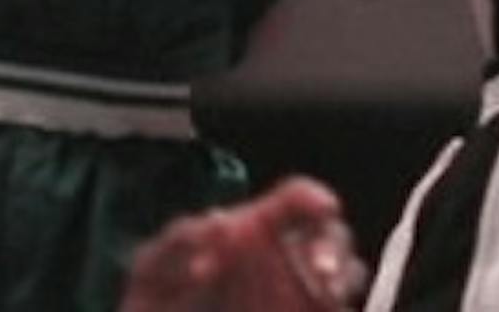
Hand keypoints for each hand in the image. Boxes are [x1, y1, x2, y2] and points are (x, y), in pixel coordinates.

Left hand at [119, 177, 367, 311]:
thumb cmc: (159, 303)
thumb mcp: (156, 267)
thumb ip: (181, 241)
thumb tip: (221, 224)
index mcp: (252, 231)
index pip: (295, 200)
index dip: (312, 198)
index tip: (322, 206)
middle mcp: (282, 259)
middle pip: (329, 238)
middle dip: (331, 249)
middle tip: (321, 270)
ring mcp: (296, 295)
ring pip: (342, 278)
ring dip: (339, 281)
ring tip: (324, 295)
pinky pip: (335, 308)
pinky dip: (333, 306)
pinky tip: (318, 307)